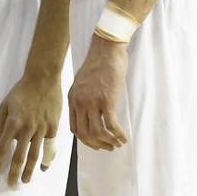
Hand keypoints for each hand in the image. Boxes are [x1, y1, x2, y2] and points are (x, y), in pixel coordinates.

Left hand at [0, 71, 61, 185]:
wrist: (43, 79)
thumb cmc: (21, 90)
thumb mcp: (5, 105)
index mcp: (13, 122)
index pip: (2, 146)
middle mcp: (27, 128)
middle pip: (20, 155)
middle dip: (14, 171)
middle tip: (12, 183)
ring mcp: (41, 129)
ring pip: (35, 154)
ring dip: (29, 169)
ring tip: (25, 179)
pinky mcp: (53, 127)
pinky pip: (48, 145)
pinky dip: (46, 157)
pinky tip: (44, 165)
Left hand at [68, 36, 129, 150]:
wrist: (106, 49)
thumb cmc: (98, 63)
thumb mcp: (83, 82)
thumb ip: (83, 97)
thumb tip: (90, 113)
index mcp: (72, 98)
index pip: (74, 128)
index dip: (85, 140)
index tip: (96, 143)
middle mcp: (79, 102)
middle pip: (84, 134)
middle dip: (97, 144)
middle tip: (108, 147)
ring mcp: (92, 101)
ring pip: (97, 133)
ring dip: (108, 142)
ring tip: (118, 143)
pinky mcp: (107, 99)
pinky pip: (111, 125)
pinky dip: (118, 135)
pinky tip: (124, 137)